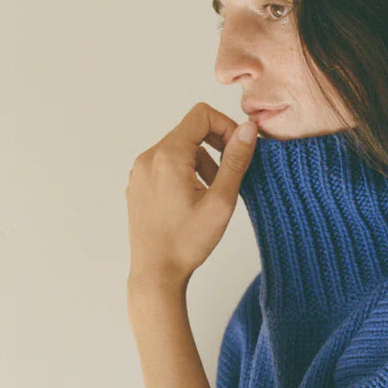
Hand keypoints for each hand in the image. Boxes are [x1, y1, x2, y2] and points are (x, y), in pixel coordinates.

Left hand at [125, 102, 258, 299]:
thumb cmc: (188, 243)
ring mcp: (140, 172)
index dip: (227, 127)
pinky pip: (164, 165)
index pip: (201, 115)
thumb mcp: (221, 202)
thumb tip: (249, 130)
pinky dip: (183, 173)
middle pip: (189, 131)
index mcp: (168, 156)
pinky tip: (192, 202)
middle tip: (229, 176)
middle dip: (215, 147)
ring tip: (210, 195)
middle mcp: (149, 157)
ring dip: (200, 162)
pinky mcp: (138, 185)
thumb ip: (236, 161)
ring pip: (177, 149)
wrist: (156, 273)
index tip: (238, 153)